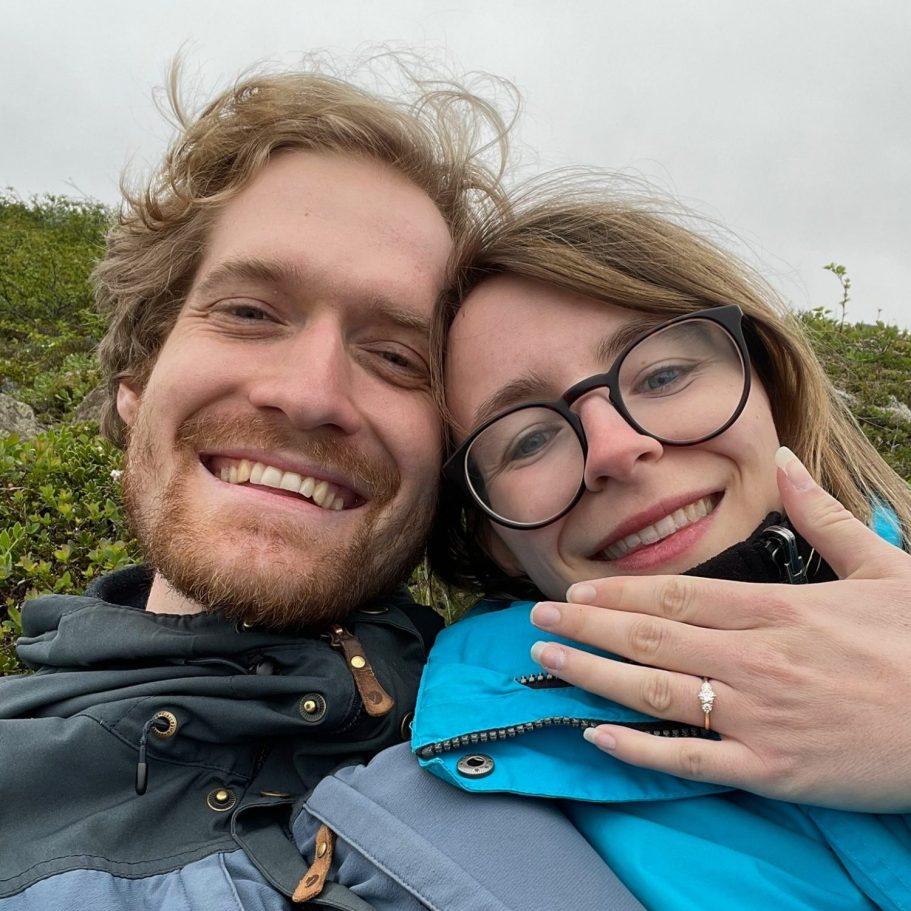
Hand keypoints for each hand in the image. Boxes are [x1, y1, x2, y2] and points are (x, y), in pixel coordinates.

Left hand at [529, 447, 910, 811]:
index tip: (574, 587)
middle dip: (585, 626)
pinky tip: (596, 737)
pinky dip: (638, 751)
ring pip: (654, 692)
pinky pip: (690, 760)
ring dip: (592, 675)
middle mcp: (754, 658)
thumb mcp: (884, 565)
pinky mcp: (773, 770)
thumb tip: (784, 457)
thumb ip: (822, 515)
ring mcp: (759, 716)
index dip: (616, 590)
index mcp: (777, 609)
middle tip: (536, 620)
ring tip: (547, 661)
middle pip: (649, 636)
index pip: (674, 593)